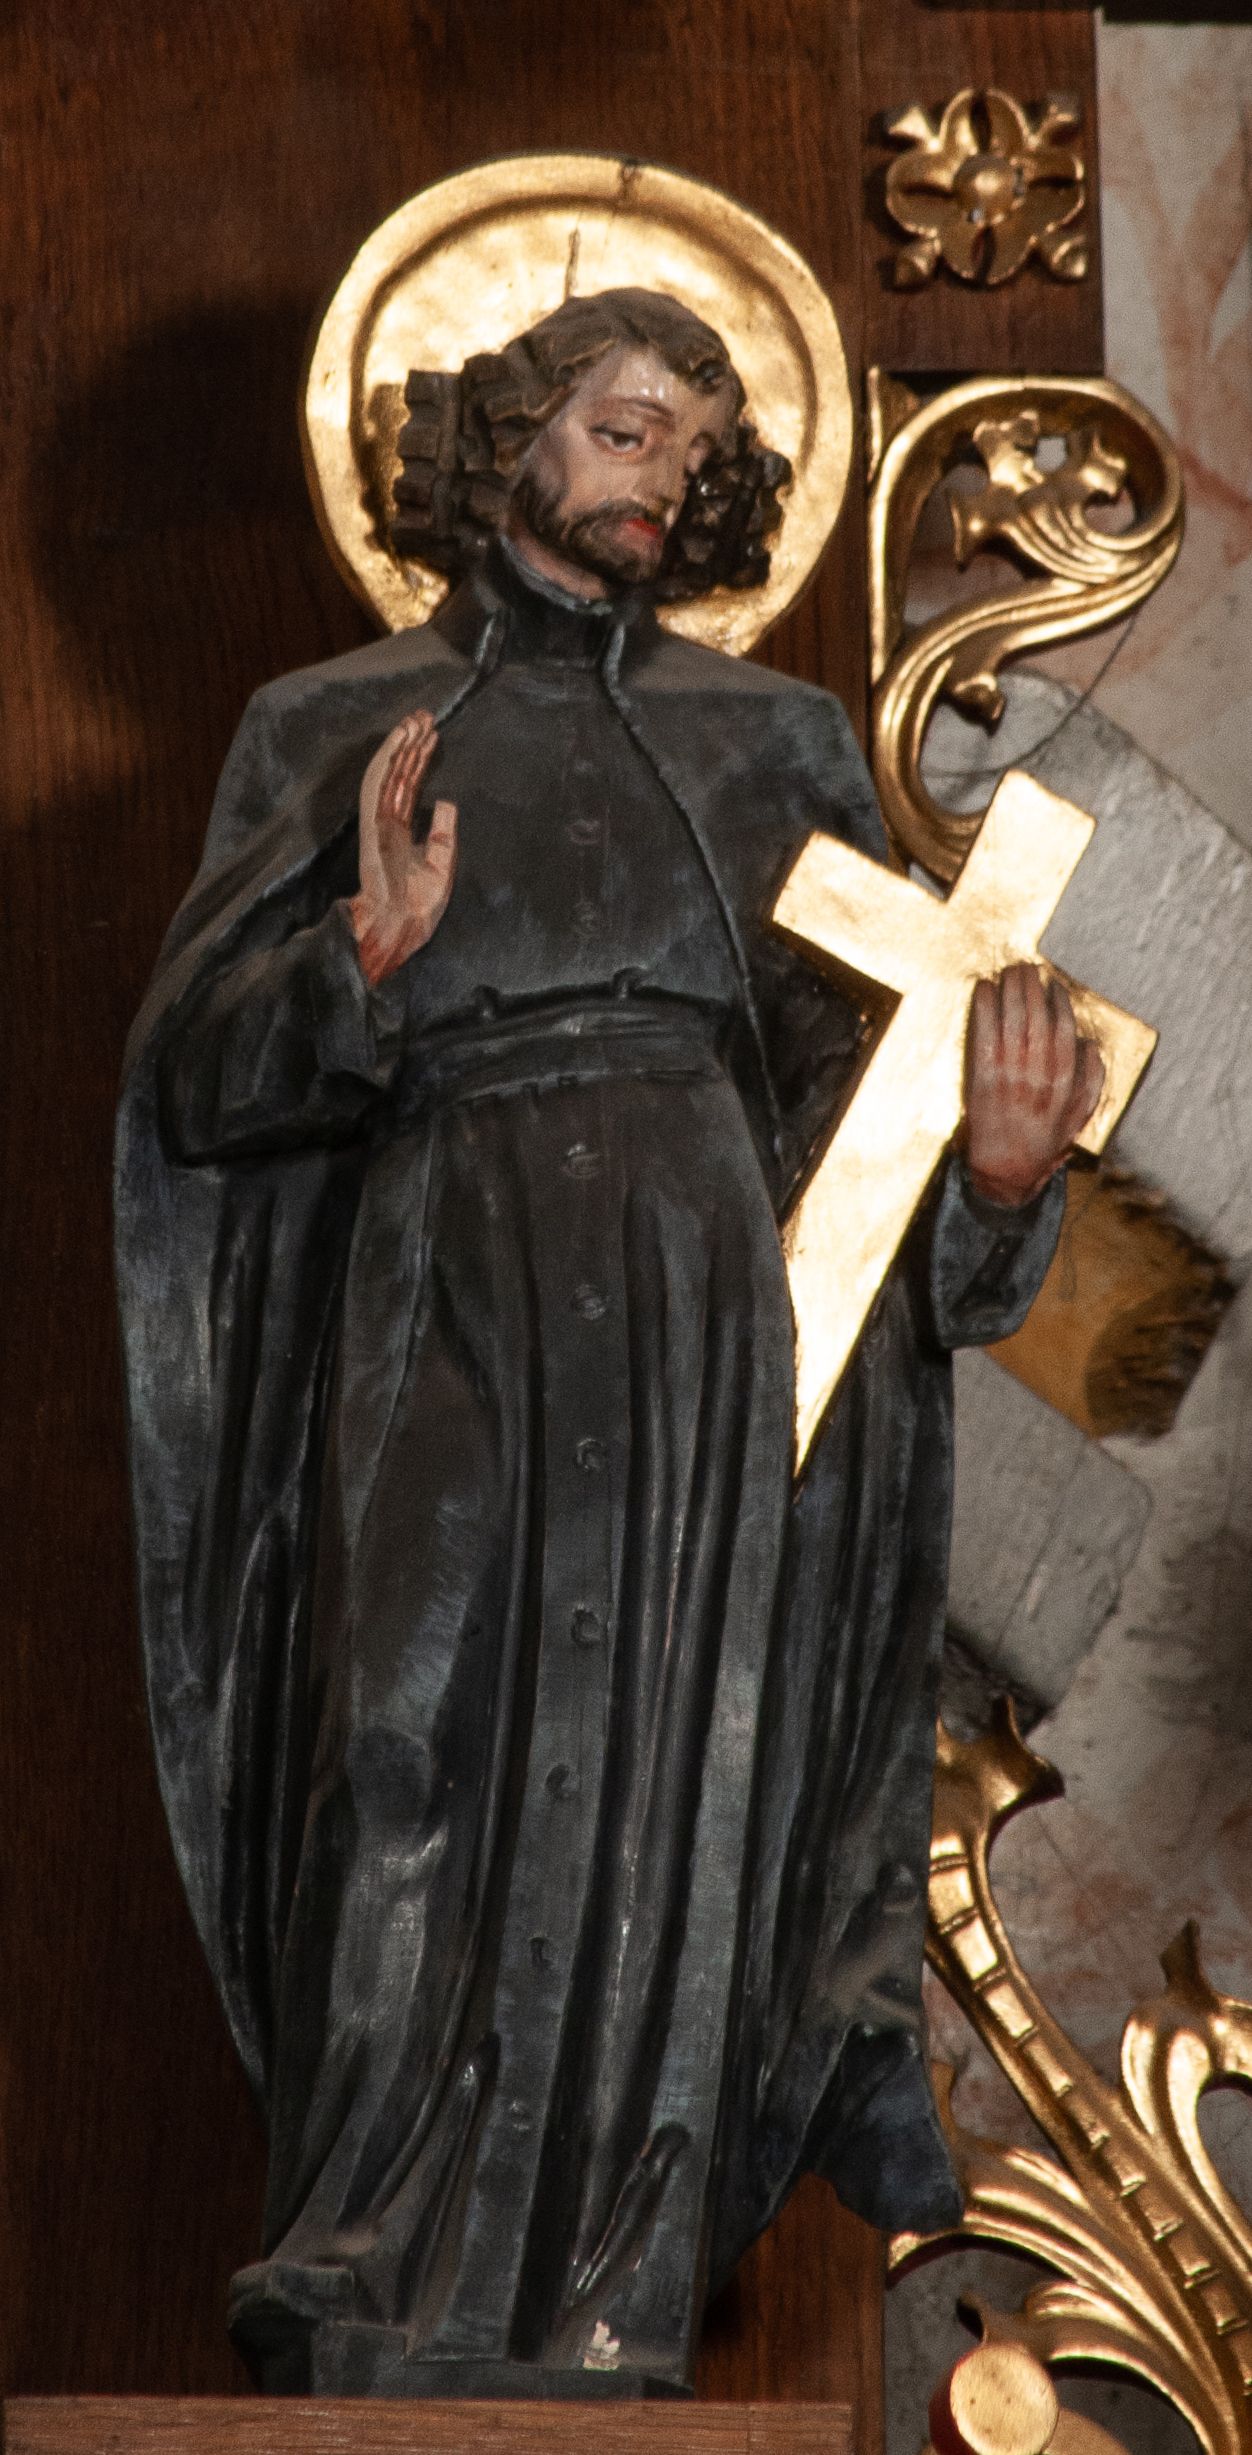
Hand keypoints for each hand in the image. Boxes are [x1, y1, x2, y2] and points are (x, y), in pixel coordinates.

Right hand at [348, 711, 457, 986]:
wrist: (402, 928)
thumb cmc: (419, 906)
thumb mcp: (442, 863)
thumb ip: (443, 833)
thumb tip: (446, 801)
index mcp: (400, 832)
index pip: (408, 786)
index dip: (419, 760)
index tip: (432, 734)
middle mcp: (386, 823)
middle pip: (396, 775)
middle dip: (409, 744)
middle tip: (424, 715)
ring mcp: (377, 824)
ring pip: (385, 775)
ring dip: (397, 746)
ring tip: (414, 721)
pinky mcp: (373, 828)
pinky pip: (378, 788)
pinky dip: (387, 763)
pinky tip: (398, 743)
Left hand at [963, 962, 1104, 1206]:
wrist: (1006, 1170)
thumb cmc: (1044, 1141)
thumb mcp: (1079, 1115)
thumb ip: (1091, 1079)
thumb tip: (1089, 1044)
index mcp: (1066, 1081)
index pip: (1065, 1029)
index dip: (1059, 1002)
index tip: (1052, 985)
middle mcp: (1040, 1074)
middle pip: (1037, 1017)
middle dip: (1032, 987)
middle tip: (1026, 968)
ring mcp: (1011, 1076)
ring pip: (1013, 1020)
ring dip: (1010, 989)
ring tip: (1008, 971)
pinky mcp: (983, 1079)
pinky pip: (985, 1034)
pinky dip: (985, 1008)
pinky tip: (984, 989)